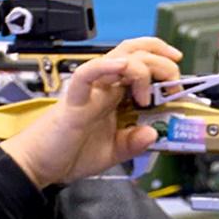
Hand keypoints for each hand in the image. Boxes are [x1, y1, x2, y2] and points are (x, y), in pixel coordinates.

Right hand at [0, 37, 181, 188]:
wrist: (39, 166)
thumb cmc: (68, 154)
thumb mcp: (113, 153)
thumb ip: (134, 143)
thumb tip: (154, 133)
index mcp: (113, 96)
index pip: (140, 64)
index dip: (162, 61)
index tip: (179, 76)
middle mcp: (103, 88)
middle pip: (134, 53)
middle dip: (161, 60)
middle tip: (173, 82)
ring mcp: (90, 90)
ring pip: (118, 58)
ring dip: (143, 66)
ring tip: (149, 92)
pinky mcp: (74, 100)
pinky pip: (88, 74)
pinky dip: (106, 66)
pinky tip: (123, 67)